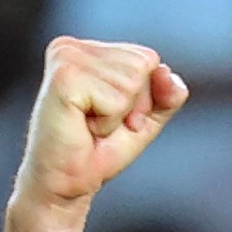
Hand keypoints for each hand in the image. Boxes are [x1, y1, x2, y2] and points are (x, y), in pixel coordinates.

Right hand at [13, 37, 187, 209]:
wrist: (64, 185)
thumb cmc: (96, 152)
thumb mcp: (142, 120)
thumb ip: (164, 95)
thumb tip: (166, 71)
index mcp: (86, 49)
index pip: (147, 58)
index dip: (142, 97)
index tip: (111, 117)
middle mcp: (71, 47)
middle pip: (144, 64)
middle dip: (133, 105)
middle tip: (99, 125)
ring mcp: (65, 58)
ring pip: (132, 81)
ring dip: (117, 115)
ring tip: (88, 126)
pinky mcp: (64, 77)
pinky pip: (117, 99)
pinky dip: (108, 122)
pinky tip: (81, 126)